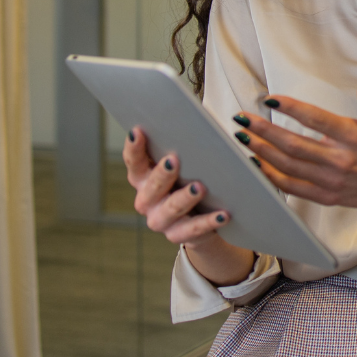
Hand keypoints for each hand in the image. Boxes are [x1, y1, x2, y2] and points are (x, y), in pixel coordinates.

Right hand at [123, 128, 254, 285]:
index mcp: (143, 178)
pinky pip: (193, 230)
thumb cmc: (191, 177)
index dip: (133, 147)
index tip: (137, 131)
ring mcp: (160, 220)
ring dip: (184, 198)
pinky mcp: (178, 235)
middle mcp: (146, 200)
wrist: (199, 219)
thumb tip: (194, 120)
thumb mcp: (185, 162)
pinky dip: (209, 222)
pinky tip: (223, 214)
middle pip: (151, 187)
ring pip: (171, 209)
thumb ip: (183, 145)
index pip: (133, 162)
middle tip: (173, 161)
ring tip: (199, 187)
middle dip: (162, 174)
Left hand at [235, 76, 356, 221]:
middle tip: (243, 118)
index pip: (316, 119)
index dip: (291, 108)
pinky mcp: (325, 196)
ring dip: (261, 151)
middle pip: (293, 144)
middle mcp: (340, 160)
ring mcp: (331, 181)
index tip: (271, 99)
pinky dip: (271, 175)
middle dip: (263, 130)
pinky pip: (291, 187)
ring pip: (288, 166)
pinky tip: (256, 163)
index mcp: (354, 138)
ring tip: (243, 137)